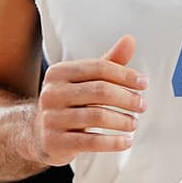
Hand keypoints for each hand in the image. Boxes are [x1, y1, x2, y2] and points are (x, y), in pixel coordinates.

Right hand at [28, 34, 147, 165]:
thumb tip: (130, 40)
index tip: (144, 83)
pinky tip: (126, 141)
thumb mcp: (85, 80)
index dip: (125, 75)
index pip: (99, 68)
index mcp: (59, 72)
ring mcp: (51, 118)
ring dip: (122, 120)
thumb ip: (108, 62)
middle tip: (142, 105)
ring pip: (97, 116)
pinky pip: (90, 142)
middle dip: (127, 98)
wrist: (38, 134)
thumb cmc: (70, 102)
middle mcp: (52, 93)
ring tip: (134, 123)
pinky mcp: (54, 142)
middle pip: (100, 91)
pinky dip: (113, 142)